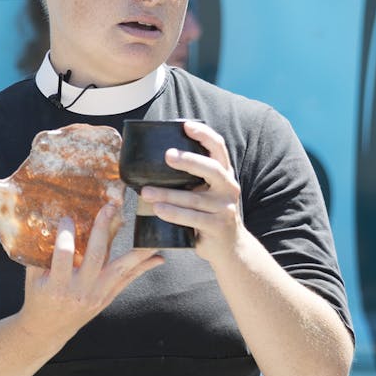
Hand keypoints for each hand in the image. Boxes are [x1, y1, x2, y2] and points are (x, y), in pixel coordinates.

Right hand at [18, 198, 162, 344]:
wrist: (48, 329)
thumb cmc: (39, 297)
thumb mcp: (34, 276)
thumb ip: (40, 253)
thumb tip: (47, 219)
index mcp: (57, 285)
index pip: (63, 255)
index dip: (66, 234)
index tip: (68, 217)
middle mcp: (80, 291)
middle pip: (95, 256)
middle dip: (102, 229)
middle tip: (108, 208)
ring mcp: (97, 296)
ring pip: (120, 270)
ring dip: (136, 251)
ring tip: (149, 236)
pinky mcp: (107, 298)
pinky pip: (127, 281)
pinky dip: (143, 268)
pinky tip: (158, 257)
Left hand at [138, 120, 243, 260]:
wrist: (230, 249)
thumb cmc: (210, 215)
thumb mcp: (207, 193)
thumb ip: (193, 179)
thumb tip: (155, 164)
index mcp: (224, 175)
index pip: (219, 148)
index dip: (204, 135)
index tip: (186, 125)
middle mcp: (229, 188)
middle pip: (212, 169)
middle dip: (189, 161)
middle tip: (167, 155)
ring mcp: (225, 209)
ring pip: (193, 197)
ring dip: (167, 194)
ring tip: (145, 192)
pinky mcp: (218, 227)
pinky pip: (192, 218)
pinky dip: (174, 213)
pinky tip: (158, 210)